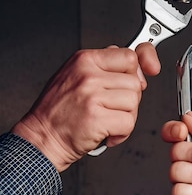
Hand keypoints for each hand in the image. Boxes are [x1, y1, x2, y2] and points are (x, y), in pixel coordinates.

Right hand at [12, 43, 160, 171]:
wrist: (41, 138)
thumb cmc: (58, 112)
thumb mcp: (75, 76)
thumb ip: (104, 66)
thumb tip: (137, 61)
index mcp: (84, 60)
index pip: (129, 56)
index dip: (140, 68)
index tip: (146, 73)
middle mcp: (88, 75)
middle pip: (135, 82)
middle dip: (129, 100)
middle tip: (111, 109)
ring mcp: (92, 96)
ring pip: (133, 103)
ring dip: (125, 118)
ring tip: (106, 122)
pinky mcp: (97, 119)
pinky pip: (128, 123)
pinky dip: (121, 134)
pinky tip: (106, 134)